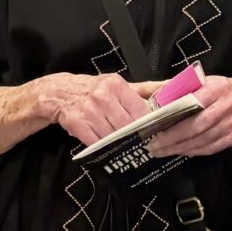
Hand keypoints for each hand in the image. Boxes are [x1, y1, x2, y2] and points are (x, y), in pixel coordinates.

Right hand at [33, 72, 152, 148]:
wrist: (61, 93)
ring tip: (120, 141)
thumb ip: (145, 89)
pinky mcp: (77, 124)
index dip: (146, 123)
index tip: (149, 130)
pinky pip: (96, 142)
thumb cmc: (94, 90)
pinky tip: (104, 142)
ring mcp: (89, 111)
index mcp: (116, 85)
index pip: (140, 110)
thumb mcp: (119, 85)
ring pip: (112, 136)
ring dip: (117, 142)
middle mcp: (102, 96)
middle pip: (127, 126)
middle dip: (132, 135)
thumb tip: (170, 87)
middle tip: (137, 140)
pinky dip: (102, 145)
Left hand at [148, 77, 231, 158]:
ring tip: (163, 151)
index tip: (153, 128)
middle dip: (173, 139)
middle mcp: (228, 103)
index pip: (192, 104)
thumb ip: (166, 87)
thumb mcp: (193, 81)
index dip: (171, 119)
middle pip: (197, 126)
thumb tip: (136, 91)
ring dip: (181, 148)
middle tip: (154, 146)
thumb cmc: (213, 90)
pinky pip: (212, 147)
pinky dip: (195, 151)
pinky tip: (181, 151)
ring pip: (204, 139)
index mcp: (216, 86)